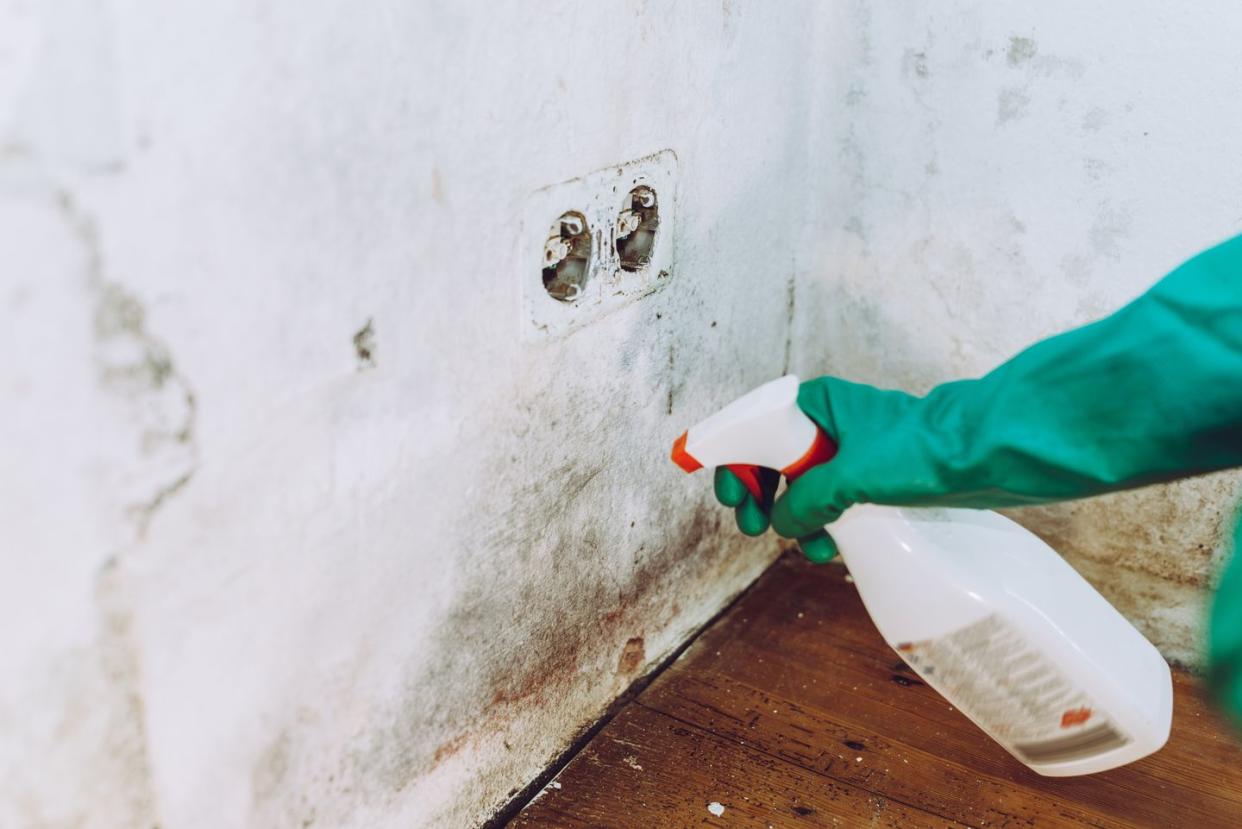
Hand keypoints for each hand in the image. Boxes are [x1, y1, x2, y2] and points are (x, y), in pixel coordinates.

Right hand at [712, 376, 925, 562]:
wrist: (985, 454)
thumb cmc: (923, 447)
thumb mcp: (849, 475)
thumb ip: (806, 500)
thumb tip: (783, 522)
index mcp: (816, 404)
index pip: (755, 428)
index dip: (736, 462)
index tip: (729, 496)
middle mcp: (827, 423)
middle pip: (772, 460)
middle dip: (761, 496)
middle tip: (753, 525)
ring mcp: (849, 451)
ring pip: (802, 487)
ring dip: (794, 519)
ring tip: (805, 547)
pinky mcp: (870, 477)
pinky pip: (831, 502)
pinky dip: (824, 524)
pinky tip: (829, 546)